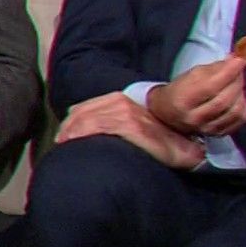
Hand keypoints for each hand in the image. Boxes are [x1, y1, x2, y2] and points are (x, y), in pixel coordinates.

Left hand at [56, 92, 204, 170]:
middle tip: (59, 143)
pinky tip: (73, 142)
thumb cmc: (161, 139)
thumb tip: (93, 131)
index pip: (85, 108)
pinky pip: (98, 126)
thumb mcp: (137, 125)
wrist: (186, 147)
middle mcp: (121, 102)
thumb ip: (116, 122)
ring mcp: (125, 113)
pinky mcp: (130, 125)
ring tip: (63, 145)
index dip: (72, 121)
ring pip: (86, 119)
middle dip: (67, 127)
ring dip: (71, 131)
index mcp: (120, 99)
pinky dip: (82, 133)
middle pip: (82, 113)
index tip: (63, 136)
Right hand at [146, 57, 245, 136]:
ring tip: (237, 82)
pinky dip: (243, 104)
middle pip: (224, 99)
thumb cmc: (179, 90)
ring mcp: (208, 129)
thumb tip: (235, 61)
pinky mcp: (219, 133)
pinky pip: (240, 118)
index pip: (210, 86)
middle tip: (238, 69)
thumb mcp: (190, 75)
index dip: (228, 72)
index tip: (239, 60)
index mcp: (182, 100)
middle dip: (236, 80)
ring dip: (241, 92)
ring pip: (235, 110)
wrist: (169, 115)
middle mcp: (195, 118)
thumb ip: (213, 68)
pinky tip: (237, 97)